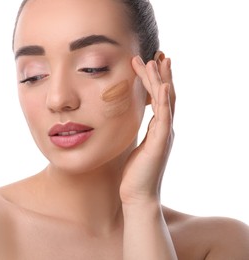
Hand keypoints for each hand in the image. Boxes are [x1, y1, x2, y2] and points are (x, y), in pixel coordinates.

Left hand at [120, 55, 175, 204]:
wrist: (137, 195)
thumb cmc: (134, 173)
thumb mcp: (133, 147)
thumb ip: (136, 133)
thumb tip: (127, 122)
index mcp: (158, 129)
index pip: (159, 99)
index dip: (156, 81)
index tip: (150, 64)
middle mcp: (165, 129)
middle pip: (166, 95)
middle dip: (161, 74)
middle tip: (157, 55)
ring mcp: (165, 135)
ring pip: (167, 101)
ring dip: (161, 80)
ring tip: (155, 61)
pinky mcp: (161, 143)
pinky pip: (164, 117)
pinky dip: (164, 100)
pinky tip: (162, 86)